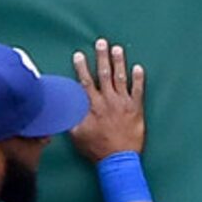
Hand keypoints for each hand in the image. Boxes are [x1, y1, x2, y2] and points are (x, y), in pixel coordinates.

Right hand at [70, 38, 146, 162]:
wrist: (118, 159)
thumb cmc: (96, 149)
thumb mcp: (77, 135)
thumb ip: (71, 118)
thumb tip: (63, 108)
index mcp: (92, 106)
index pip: (85, 82)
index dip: (81, 67)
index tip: (79, 55)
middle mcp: (108, 100)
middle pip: (104, 74)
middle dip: (102, 57)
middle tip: (101, 42)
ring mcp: (123, 103)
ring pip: (120, 78)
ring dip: (119, 62)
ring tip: (117, 49)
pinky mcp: (136, 109)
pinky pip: (138, 90)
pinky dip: (138, 79)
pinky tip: (138, 68)